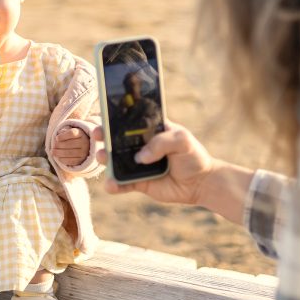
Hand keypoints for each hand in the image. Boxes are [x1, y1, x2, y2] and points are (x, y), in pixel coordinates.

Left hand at [53, 127, 89, 166]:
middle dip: (59, 145)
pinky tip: (58, 157)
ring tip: (53, 152)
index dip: (62, 136)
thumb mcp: (69, 132)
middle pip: (69, 144)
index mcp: (81, 134)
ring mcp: (83, 152)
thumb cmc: (72, 138)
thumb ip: (63, 132)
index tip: (57, 138)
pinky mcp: (81, 160)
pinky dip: (62, 159)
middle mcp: (84, 143)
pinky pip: (70, 161)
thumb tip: (57, 138)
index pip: (72, 133)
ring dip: (59, 153)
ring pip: (69, 153)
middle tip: (54, 146)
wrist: (84, 147)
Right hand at [91, 120, 214, 205]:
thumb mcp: (183, 140)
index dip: (116, 117)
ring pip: (115, 161)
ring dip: (105, 159)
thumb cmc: (193, 156)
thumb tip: (141, 157)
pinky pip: (122, 183)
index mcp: (150, 130)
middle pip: (117, 139)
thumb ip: (162, 142)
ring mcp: (137, 164)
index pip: (130, 121)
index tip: (105, 115)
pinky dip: (114, 184)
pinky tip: (111, 184)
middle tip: (98, 135)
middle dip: (104, 136)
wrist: (201, 183)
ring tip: (102, 157)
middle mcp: (140, 146)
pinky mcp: (138, 183)